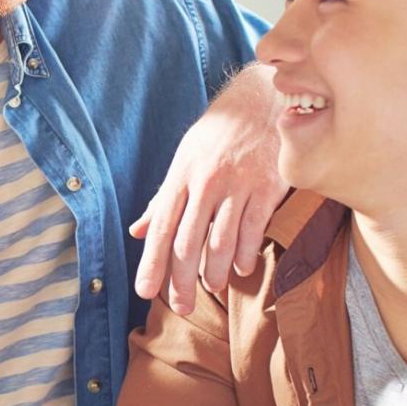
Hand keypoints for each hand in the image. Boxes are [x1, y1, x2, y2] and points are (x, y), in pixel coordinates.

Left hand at [130, 64, 286, 313]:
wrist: (264, 99)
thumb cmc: (220, 134)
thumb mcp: (185, 159)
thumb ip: (163, 199)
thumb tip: (137, 231)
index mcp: (181, 176)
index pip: (161, 228)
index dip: (152, 263)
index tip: (145, 292)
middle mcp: (206, 182)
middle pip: (188, 243)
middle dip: (181, 281)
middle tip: (181, 307)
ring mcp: (239, 184)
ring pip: (220, 241)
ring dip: (213, 273)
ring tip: (211, 289)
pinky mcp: (269, 186)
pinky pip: (253, 229)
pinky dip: (245, 254)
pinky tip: (240, 269)